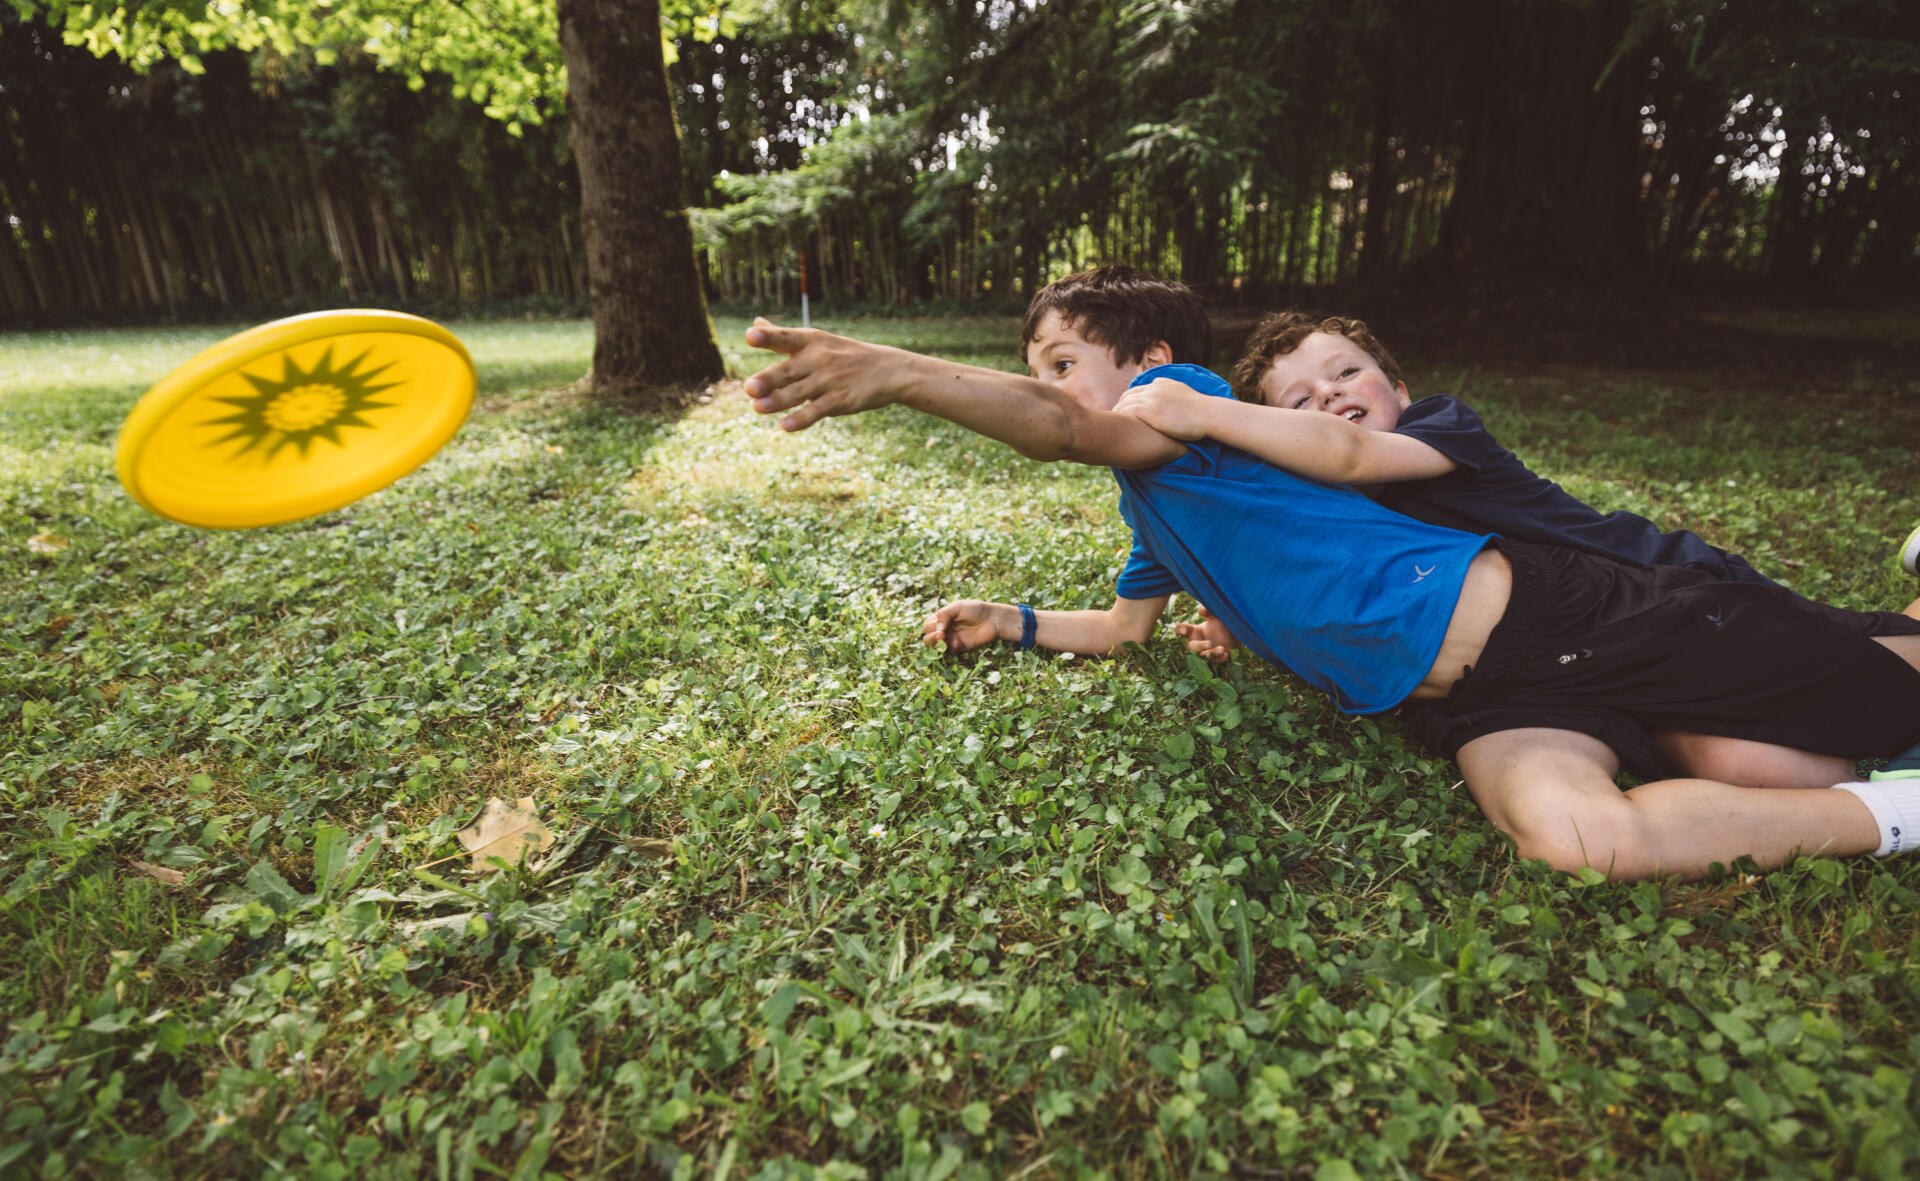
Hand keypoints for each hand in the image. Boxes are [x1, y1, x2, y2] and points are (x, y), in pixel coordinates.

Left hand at [743, 318, 910, 431]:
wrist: (889, 370)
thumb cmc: (846, 354)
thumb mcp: (818, 340)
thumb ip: (783, 336)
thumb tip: (755, 322)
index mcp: (810, 342)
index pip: (785, 338)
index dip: (767, 337)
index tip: (750, 334)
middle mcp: (819, 359)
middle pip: (788, 370)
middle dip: (769, 379)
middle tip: (749, 387)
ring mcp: (830, 381)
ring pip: (798, 393)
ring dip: (778, 401)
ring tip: (757, 408)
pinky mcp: (841, 401)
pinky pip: (817, 410)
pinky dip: (802, 419)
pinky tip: (786, 426)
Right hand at [922, 600, 1008, 653]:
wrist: (992, 620)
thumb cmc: (975, 610)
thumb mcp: (957, 607)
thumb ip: (944, 614)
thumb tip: (938, 629)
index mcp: (942, 619)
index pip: (928, 625)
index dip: (931, 626)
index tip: (942, 625)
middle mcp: (944, 630)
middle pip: (927, 637)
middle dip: (931, 637)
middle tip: (942, 634)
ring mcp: (951, 639)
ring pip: (935, 647)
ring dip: (936, 644)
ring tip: (944, 638)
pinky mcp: (959, 648)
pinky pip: (948, 652)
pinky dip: (949, 648)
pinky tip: (958, 643)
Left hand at [1110, 377, 1216, 440]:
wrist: (1207, 414)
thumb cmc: (1198, 407)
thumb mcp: (1182, 390)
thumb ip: (1168, 386)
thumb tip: (1159, 384)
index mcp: (1159, 385)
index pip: (1135, 391)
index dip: (1127, 401)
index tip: (1122, 412)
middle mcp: (1152, 390)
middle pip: (1126, 396)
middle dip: (1118, 407)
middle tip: (1111, 421)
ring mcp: (1150, 399)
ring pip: (1124, 404)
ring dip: (1116, 414)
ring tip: (1109, 427)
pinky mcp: (1150, 411)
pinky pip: (1127, 412)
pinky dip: (1120, 418)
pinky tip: (1116, 428)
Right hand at [1173, 604, 1238, 662]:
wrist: (1237, 634)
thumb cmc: (1222, 623)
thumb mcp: (1216, 616)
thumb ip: (1209, 612)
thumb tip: (1201, 610)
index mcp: (1194, 631)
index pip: (1182, 630)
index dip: (1181, 630)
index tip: (1183, 630)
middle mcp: (1198, 643)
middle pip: (1191, 647)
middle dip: (1199, 646)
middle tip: (1209, 643)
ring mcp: (1206, 652)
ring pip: (1203, 657)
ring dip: (1211, 654)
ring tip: (1221, 649)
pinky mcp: (1217, 658)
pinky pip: (1215, 661)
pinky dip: (1220, 659)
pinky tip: (1226, 654)